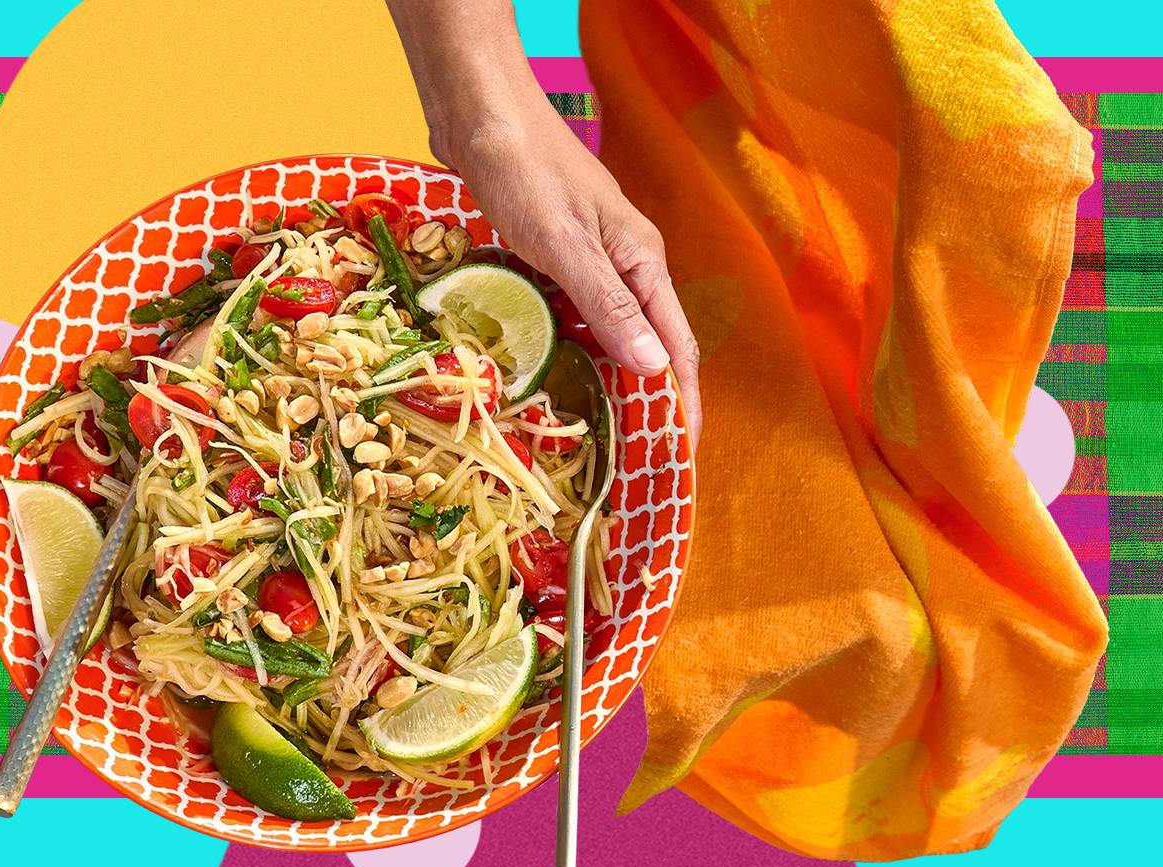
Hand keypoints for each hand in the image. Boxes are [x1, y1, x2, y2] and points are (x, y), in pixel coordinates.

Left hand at [387, 0, 701, 444]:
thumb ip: (609, 304)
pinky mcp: (557, 254)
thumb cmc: (523, 169)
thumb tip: (655, 369)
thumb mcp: (565, 243)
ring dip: (611, 380)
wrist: (480, 110)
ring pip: (612, 332)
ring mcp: (593, 258)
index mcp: (643, 261)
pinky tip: (558, 377)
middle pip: (649, 345)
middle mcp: (627, 263)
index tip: (680, 454)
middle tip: (638, 460)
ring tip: (603, 435)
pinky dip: (574, 350)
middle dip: (650, 402)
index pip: (677, 347)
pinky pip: (576, 315)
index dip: (682, 402)